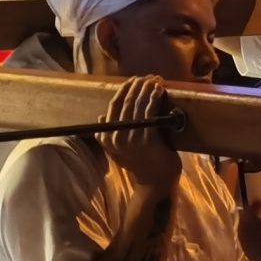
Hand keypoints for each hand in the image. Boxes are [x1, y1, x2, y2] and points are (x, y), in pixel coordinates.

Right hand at [103, 76, 181, 193]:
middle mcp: (115, 137)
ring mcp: (130, 140)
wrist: (155, 183)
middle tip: (147, 76)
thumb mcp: (119, 149)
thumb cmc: (140, 163)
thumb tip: (101, 115)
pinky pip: (149, 114)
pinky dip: (154, 99)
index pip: (113, 106)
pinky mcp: (146, 141)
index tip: (133, 80)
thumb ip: (109, 133)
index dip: (123, 90)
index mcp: (106, 137)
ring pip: (137, 106)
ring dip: (146, 89)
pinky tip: (159, 91)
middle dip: (137, 86)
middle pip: (125, 103)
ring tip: (155, 80)